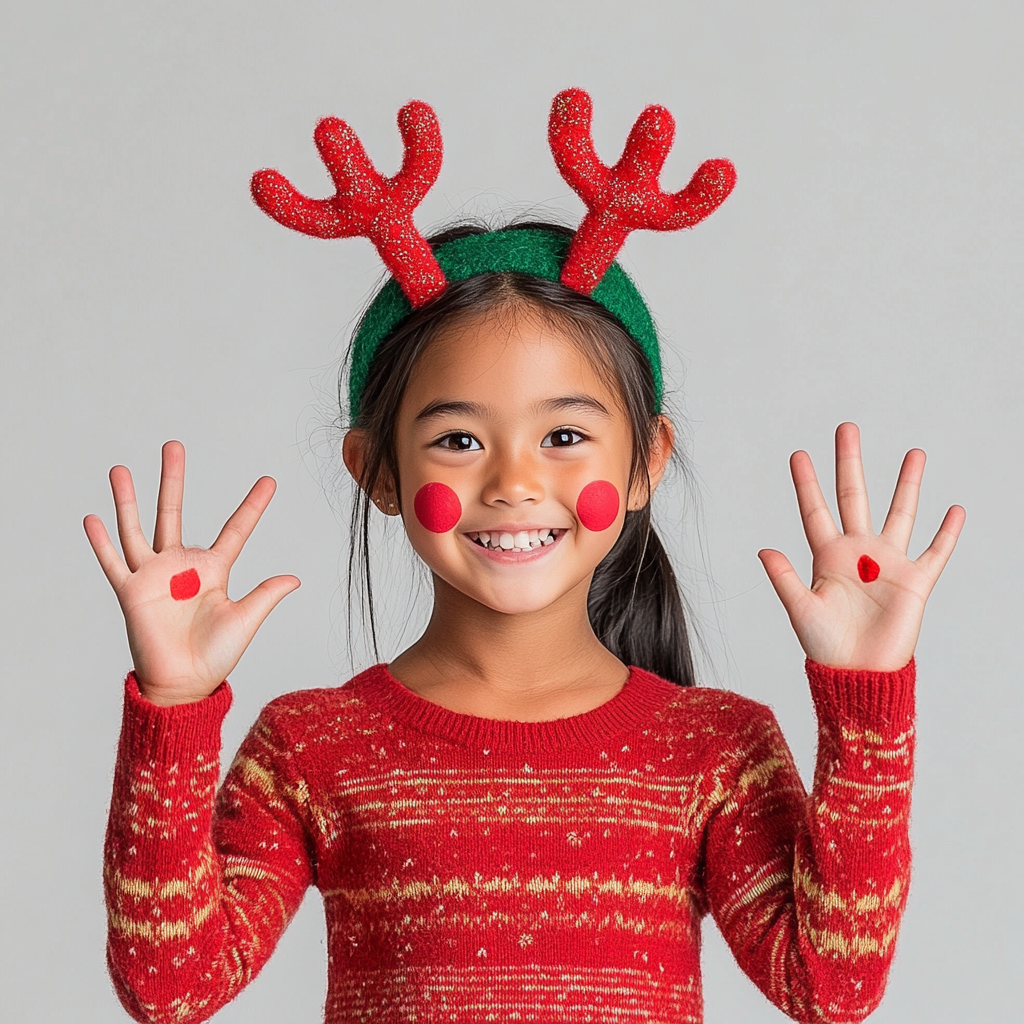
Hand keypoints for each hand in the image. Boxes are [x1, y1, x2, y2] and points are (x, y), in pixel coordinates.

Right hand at [84, 441, 299, 703]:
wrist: (184, 685)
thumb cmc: (216, 656)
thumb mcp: (246, 620)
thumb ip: (266, 595)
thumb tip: (295, 577)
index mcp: (214, 570)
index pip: (236, 530)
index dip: (252, 506)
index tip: (269, 481)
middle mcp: (181, 566)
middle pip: (174, 513)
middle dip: (173, 479)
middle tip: (173, 445)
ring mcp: (154, 577)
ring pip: (138, 529)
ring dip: (128, 500)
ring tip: (119, 468)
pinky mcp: (131, 593)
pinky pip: (114, 563)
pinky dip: (103, 542)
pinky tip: (93, 518)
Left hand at [758, 422, 964, 670]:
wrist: (858, 674)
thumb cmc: (825, 646)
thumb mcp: (801, 609)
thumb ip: (784, 578)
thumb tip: (763, 550)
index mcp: (826, 555)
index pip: (815, 510)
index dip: (807, 483)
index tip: (798, 454)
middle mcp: (857, 552)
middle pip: (854, 496)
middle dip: (850, 463)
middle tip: (847, 428)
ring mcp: (887, 564)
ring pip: (900, 513)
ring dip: (907, 484)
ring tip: (914, 453)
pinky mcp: (915, 582)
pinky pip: (935, 552)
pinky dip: (947, 533)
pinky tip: (955, 509)